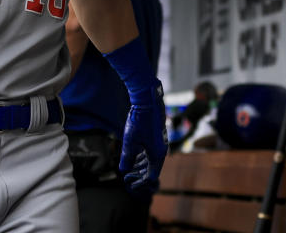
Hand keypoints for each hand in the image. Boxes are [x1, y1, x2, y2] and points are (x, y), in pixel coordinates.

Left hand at [119, 81, 168, 195]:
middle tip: (127, 176)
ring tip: (128, 168)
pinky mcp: (157, 138)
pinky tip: (133, 157)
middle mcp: (161, 151)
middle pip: (151, 170)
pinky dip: (142, 157)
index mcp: (157, 155)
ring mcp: (160, 144)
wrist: (148, 102)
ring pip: (151, 161)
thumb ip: (127, 157)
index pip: (151, 176)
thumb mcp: (130, 141)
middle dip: (139, 175)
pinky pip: (151, 153)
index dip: (140, 182)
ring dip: (140, 166)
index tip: (129, 182)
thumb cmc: (139, 121)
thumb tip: (123, 170)